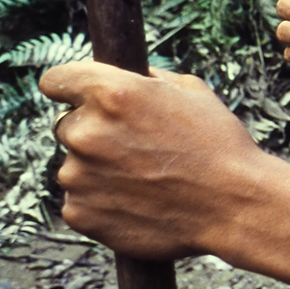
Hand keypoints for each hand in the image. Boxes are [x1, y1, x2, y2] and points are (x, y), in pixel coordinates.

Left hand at [40, 62, 262, 260]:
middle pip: (67, 125)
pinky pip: (80, 200)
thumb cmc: (219, 145)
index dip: (69, 87)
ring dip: (98, 170)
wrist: (233, 206)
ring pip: (75, 165)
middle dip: (94, 132)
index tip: (76, 96)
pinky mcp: (79, 213)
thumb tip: (128, 76)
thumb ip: (147, 80)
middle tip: (134, 148)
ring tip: (144, 180)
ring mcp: (78, 175)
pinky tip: (137, 202)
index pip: (56, 79)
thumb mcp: (191, 92)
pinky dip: (101, 202)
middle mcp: (85, 131)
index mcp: (110, 93)